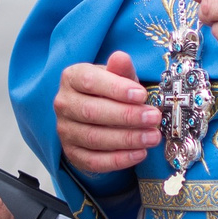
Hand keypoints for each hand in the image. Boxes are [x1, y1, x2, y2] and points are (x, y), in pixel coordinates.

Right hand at [55, 49, 157, 173]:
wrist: (99, 115)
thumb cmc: (110, 92)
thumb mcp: (118, 77)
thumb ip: (121, 70)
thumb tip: (121, 57)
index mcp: (72, 78)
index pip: (89, 81)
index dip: (116, 89)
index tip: (141, 94)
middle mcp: (64, 103)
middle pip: (91, 112)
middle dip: (126, 116)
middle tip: (153, 117)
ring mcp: (65, 131)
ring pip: (94, 138)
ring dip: (127, 139)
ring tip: (153, 137)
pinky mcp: (72, 153)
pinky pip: (94, 160)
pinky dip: (119, 160)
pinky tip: (140, 154)